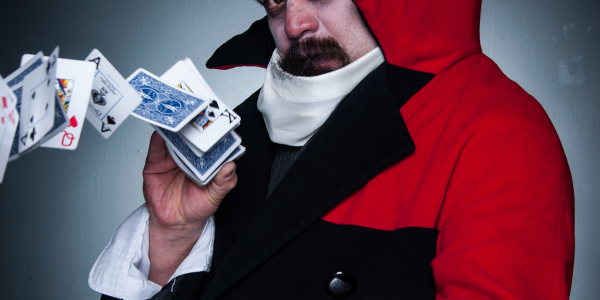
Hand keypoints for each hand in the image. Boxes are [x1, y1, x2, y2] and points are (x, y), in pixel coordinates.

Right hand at [142, 131, 236, 284]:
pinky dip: (157, 140)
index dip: (213, 133)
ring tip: (177, 120)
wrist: (175, 224)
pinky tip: (161, 134)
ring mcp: (172, 158)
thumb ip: (224, 183)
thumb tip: (230, 167)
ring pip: (173, 139)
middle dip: (192, 126)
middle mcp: (189, 157)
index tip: (216, 124)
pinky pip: (156, 149)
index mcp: (206, 162)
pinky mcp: (156, 163)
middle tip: (195, 117)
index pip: (210, 143)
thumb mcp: (214, 197)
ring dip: (174, 129)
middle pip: (190, 137)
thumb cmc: (197, 208)